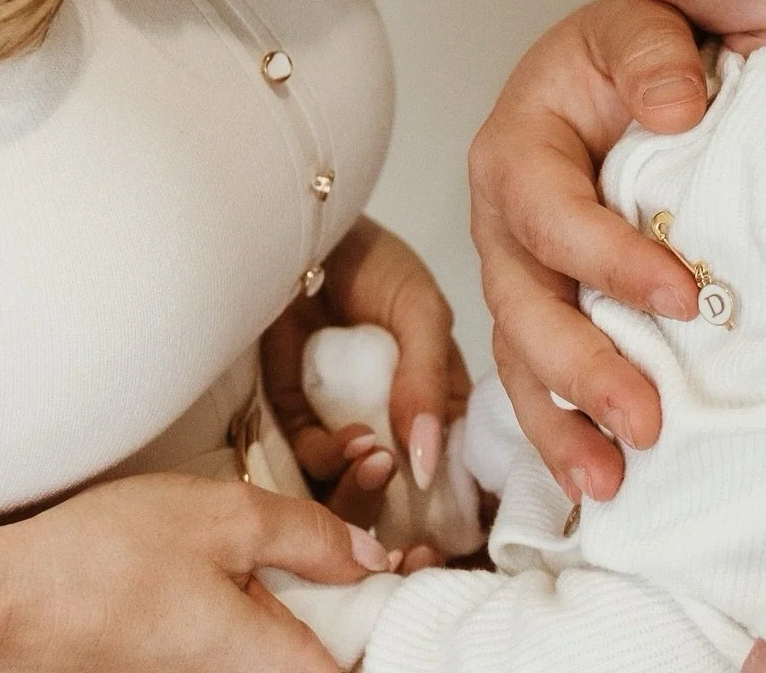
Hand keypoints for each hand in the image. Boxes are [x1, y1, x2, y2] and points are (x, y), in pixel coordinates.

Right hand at [0, 472, 385, 672]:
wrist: (10, 598)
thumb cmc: (108, 561)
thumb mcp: (227, 519)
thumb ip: (308, 538)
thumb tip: (370, 557)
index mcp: (269, 664)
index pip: (364, 665)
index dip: (406, 616)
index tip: (428, 555)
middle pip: (339, 639)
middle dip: (379, 566)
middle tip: (392, 492)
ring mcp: (217, 666)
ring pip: (303, 620)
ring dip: (338, 555)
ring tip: (360, 469)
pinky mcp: (195, 649)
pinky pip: (264, 617)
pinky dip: (292, 566)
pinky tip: (304, 510)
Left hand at [262, 216, 469, 563]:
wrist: (300, 234)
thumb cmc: (372, 261)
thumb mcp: (421, 312)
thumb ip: (428, 383)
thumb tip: (431, 465)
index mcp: (438, 392)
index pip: (460, 458)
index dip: (466, 500)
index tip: (466, 531)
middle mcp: (395, 417)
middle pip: (409, 489)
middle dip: (414, 520)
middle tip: (418, 532)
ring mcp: (347, 422)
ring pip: (360, 487)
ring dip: (369, 489)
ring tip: (378, 461)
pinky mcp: (299, 421)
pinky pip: (314, 464)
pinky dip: (332, 462)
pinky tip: (348, 441)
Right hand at [468, 0, 708, 502]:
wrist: (620, 76)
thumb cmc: (619, 56)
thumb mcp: (634, 26)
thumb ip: (651, 57)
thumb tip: (677, 112)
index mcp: (514, 152)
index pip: (552, 217)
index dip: (611, 261)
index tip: (686, 297)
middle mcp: (501, 223)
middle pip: (523, 306)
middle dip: (579, 370)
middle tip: (646, 420)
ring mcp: (517, 273)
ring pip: (519, 357)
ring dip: (561, 424)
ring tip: (611, 482)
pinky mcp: (546, 309)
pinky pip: (538, 376)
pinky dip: (562, 429)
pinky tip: (600, 480)